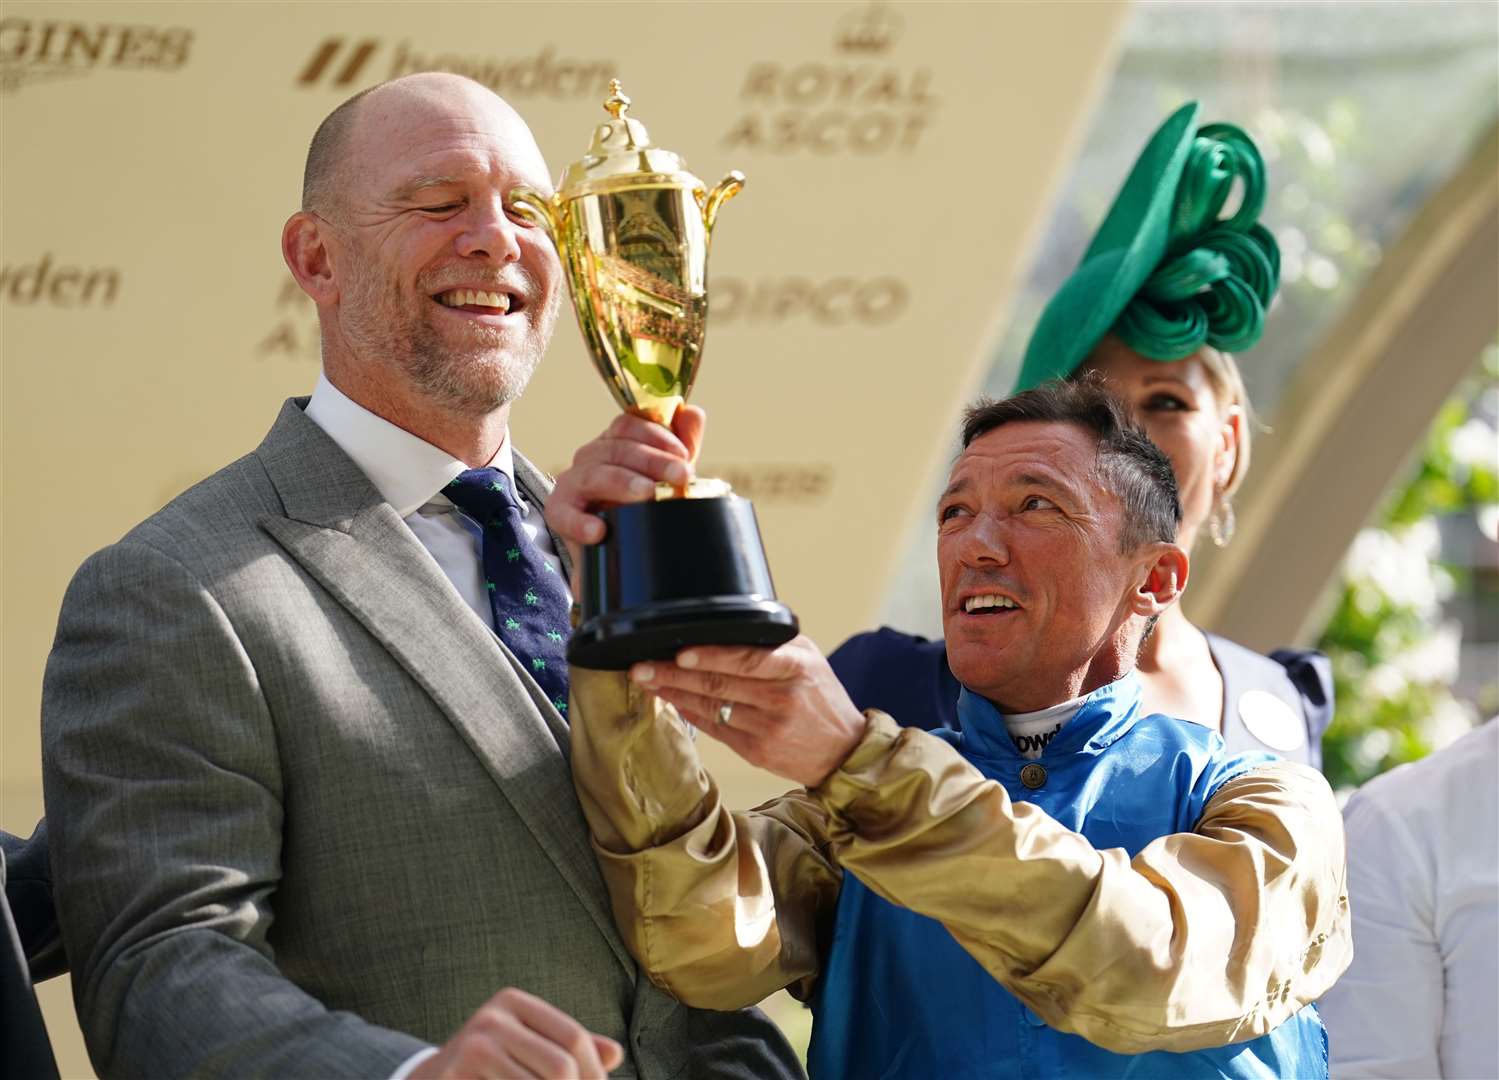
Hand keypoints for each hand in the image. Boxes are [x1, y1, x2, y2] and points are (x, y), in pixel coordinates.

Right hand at [411, 987, 623, 1078]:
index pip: (572, 1036)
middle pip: (560, 1065)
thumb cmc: (488, 1067)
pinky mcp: (459, 1070)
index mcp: (514, 1003)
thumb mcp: (526, 1048)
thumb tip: (615, 1053)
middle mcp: (494, 1016)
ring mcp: (474, 1044)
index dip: (593, 1071)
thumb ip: (567, 1049)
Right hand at [545, 407, 705, 565]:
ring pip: (595, 475)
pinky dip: (580, 523)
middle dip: (653, 461)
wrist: (621, 552)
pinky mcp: (560, 513)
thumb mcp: (667, 475)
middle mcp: (590, 456)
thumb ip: (682, 444)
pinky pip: (565, 514)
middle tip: (681, 477)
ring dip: (624, 483)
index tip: (683, 455)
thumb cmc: (644, 505)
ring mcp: (573, 483)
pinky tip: (599, 532)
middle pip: (617, 448)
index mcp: (614, 442)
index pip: (628, 425)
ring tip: (649, 495)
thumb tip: (693, 414)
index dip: (657, 436)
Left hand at [630, 636, 868, 787]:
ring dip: (674, 693)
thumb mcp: (808, 659)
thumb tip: (722, 630)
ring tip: (648, 680)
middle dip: (674, 673)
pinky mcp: (756, 752)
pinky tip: (671, 700)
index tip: (680, 652)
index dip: (711, 656)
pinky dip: (690, 712)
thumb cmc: (821, 697)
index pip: (748, 659)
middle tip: (642, 665)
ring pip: (710, 706)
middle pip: (719, 683)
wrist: (843, 750)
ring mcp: (767, 728)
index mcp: (796, 667)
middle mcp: (781, 698)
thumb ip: (771, 645)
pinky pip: (714, 727)